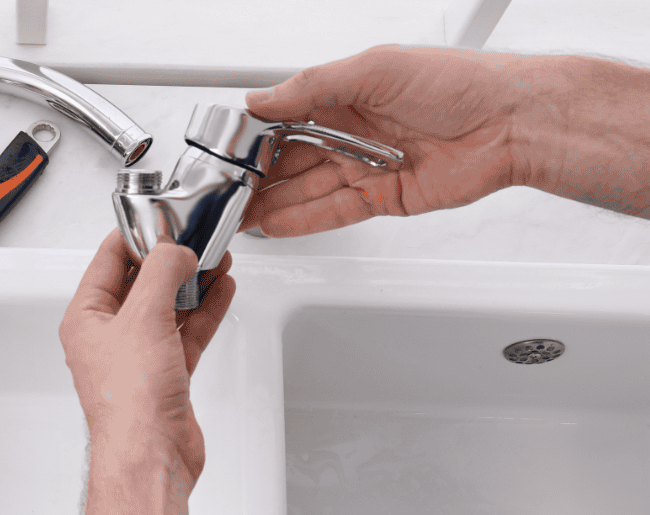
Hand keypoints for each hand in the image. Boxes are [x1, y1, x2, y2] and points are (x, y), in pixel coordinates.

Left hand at [59, 233, 234, 514]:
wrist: (151, 457)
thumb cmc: (130, 404)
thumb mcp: (144, 318)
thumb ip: (162, 274)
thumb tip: (174, 251)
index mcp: (85, 319)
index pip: (109, 260)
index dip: (137, 235)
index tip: (164, 218)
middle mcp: (108, 336)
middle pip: (141, 281)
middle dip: (171, 259)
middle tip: (196, 237)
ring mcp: (138, 356)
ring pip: (167, 306)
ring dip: (192, 283)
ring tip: (215, 258)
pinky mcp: (165, 374)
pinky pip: (186, 332)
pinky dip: (204, 312)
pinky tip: (220, 291)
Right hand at [240, 45, 531, 236]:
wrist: (512, 122)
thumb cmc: (459, 83)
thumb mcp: (375, 68)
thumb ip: (313, 87)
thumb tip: (262, 100)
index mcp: (344, 94)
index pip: (282, 118)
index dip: (253, 136)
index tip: (226, 151)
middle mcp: (350, 131)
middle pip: (288, 160)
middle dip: (254, 176)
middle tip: (223, 192)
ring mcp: (363, 166)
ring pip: (304, 189)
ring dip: (269, 203)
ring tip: (237, 215)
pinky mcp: (381, 198)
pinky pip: (331, 212)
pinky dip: (301, 221)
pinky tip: (273, 225)